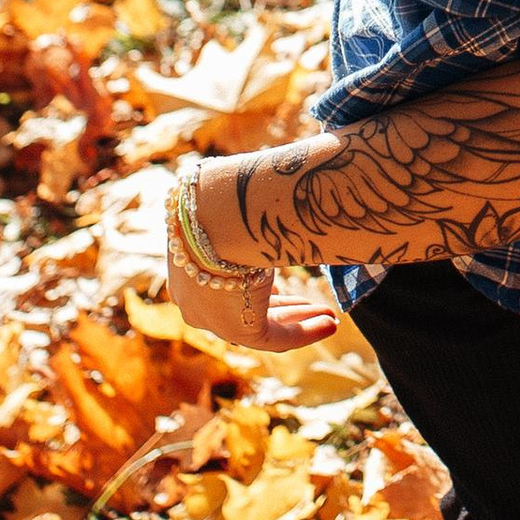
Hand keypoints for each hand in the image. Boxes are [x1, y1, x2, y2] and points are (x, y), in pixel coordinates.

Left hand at [164, 157, 341, 351]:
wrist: (214, 213)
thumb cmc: (226, 197)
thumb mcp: (235, 206)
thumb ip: (252, 211)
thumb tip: (276, 180)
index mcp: (190, 264)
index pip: (226, 282)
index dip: (260, 285)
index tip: (287, 288)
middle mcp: (195, 294)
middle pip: (244, 306)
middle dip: (284, 306)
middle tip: (314, 305)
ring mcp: (213, 316)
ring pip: (261, 324)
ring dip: (299, 320)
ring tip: (330, 317)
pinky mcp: (235, 328)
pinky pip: (274, 338)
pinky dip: (304, 332)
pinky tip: (330, 324)